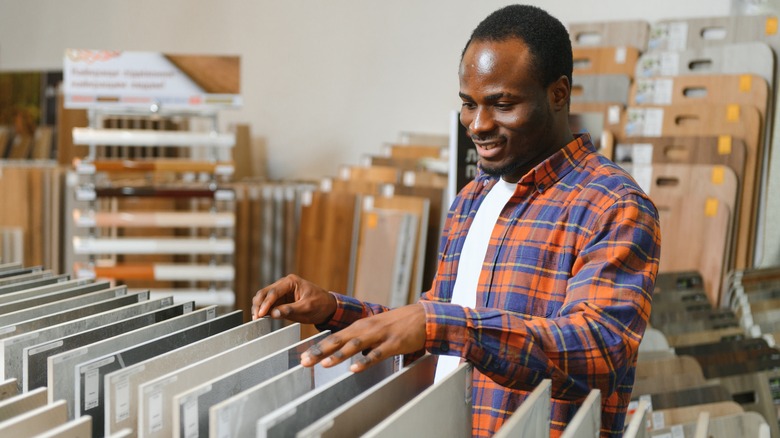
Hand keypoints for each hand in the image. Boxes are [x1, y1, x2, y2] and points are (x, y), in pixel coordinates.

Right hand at [252, 274, 336, 324]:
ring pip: (264, 298)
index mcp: (291, 282)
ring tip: (256, 319)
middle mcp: (284, 284)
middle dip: (258, 305)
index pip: (273, 292)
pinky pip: (269, 304)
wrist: (328, 307)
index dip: (265, 303)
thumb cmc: (320, 304)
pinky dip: (264, 310)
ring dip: (259, 307)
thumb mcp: (307, 308)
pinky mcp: (281, 300)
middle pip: (265, 293)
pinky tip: (261, 318)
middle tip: (255, 317)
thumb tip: (273, 313)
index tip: (260, 314)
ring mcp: (281, 292)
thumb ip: (290, 310)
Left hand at [301, 303, 426, 371]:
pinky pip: (376, 354)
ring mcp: (379, 336)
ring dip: (338, 355)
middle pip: (338, 340)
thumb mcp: (375, 328)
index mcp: (360, 326)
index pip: (334, 337)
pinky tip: (355, 369)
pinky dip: (365, 362)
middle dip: (320, 351)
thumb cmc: (398, 324)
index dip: (317, 347)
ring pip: (354, 346)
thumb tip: (347, 353)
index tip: (303, 358)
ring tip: (324, 364)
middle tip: (304, 362)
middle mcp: (366, 329)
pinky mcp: (393, 344)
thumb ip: (360, 339)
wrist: (422, 317)